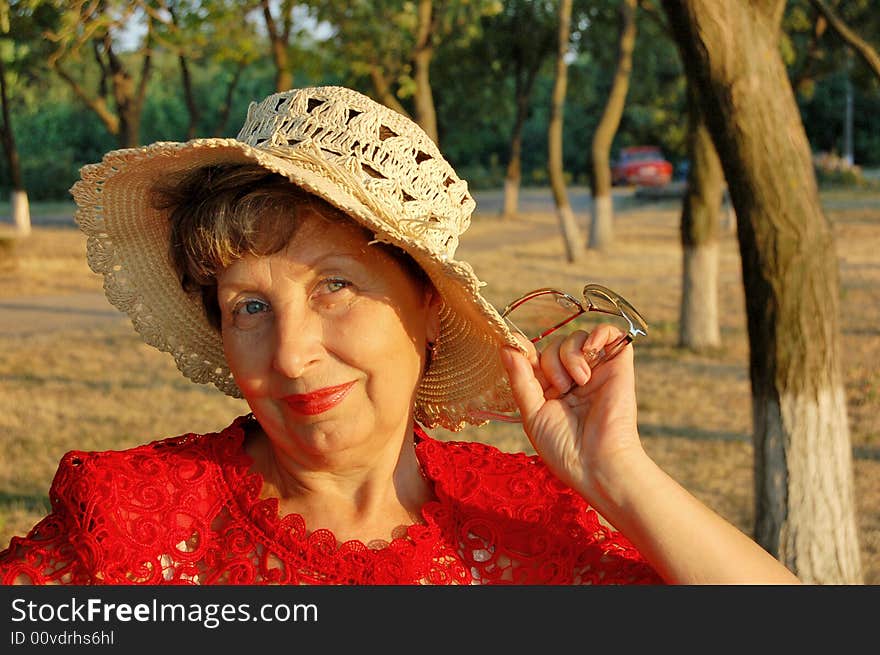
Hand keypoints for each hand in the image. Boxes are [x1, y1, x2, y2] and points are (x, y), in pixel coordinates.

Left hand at [500, 324, 646, 500]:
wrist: (597, 463)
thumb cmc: (563, 447)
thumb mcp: (532, 413)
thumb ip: (520, 378)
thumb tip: (506, 347)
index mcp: (552, 391)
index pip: (536, 358)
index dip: (527, 353)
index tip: (517, 350)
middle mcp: (574, 379)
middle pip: (553, 346)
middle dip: (550, 362)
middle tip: (560, 388)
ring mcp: (597, 371)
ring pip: (576, 337)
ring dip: (569, 354)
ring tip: (577, 382)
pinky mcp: (619, 366)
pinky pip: (611, 333)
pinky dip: (599, 333)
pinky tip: (591, 350)